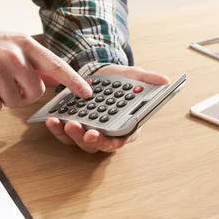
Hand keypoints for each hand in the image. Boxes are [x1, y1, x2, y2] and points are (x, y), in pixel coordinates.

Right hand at [0, 23, 91, 111]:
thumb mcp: (14, 44)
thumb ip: (37, 63)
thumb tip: (60, 79)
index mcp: (25, 45)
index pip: (56, 66)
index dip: (74, 81)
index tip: (88, 93)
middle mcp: (13, 56)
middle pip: (36, 92)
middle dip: (25, 92)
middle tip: (9, 81)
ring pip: (16, 102)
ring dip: (5, 97)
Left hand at [45, 65, 169, 152]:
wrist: (99, 74)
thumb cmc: (119, 80)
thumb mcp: (135, 76)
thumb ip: (148, 79)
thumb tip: (165, 80)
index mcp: (126, 126)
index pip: (124, 139)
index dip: (119, 142)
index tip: (114, 141)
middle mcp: (107, 133)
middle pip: (101, 145)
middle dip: (93, 140)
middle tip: (88, 132)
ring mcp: (89, 132)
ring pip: (81, 142)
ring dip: (74, 136)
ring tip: (68, 123)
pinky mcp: (74, 128)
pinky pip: (65, 135)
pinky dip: (58, 130)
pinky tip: (53, 120)